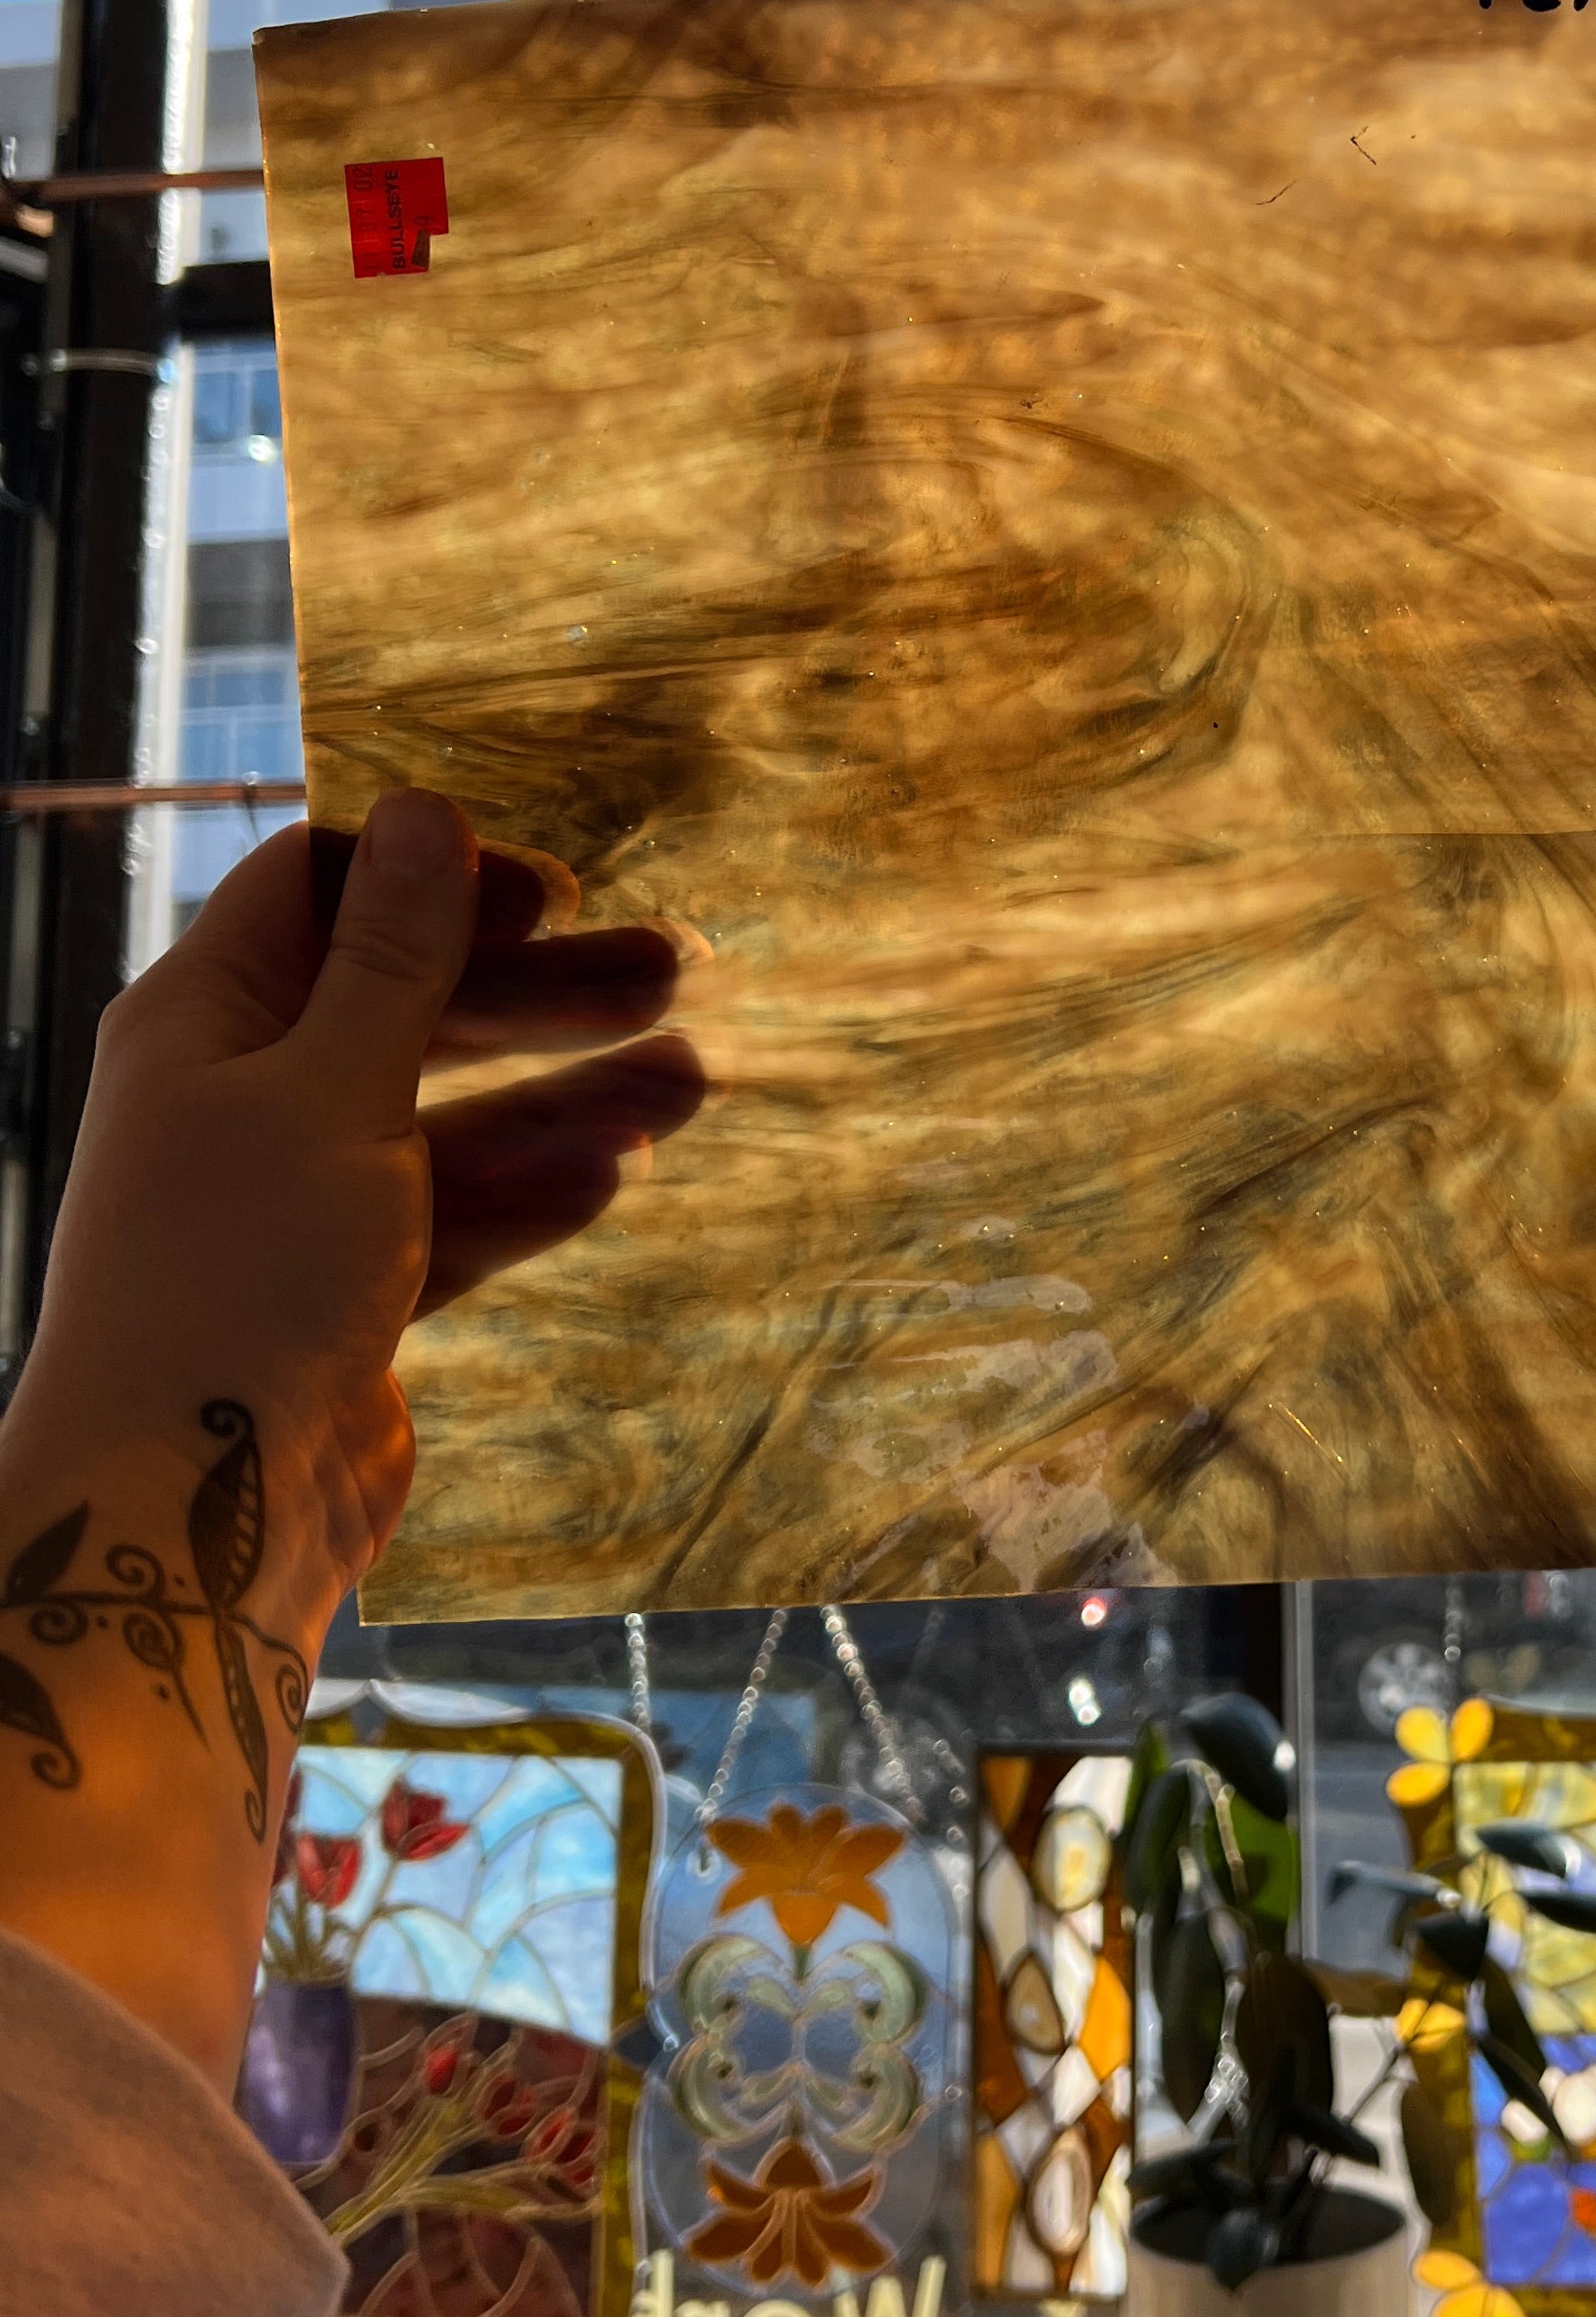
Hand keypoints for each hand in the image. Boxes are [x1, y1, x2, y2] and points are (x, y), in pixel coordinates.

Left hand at [13, 790, 703, 1603]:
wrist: (190, 1506)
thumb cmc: (238, 1275)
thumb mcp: (335, 1087)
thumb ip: (397, 958)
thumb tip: (424, 810)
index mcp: (202, 1020)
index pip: (322, 893)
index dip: (439, 880)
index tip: (555, 893)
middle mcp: (238, 1097)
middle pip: (407, 1004)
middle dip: (538, 993)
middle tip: (669, 975)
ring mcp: (291, 1199)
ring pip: (445, 1117)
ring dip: (558, 1098)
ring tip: (683, 1088)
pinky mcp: (342, 1291)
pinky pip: (448, 1216)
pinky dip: (520, 1196)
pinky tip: (606, 1181)